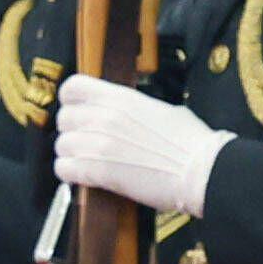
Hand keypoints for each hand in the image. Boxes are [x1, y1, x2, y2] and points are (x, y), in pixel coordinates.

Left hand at [51, 71, 218, 213]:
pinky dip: (69, 174)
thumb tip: (123, 113)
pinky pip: (63, 169)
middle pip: (63, 119)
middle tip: (86, 143)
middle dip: (72, 132)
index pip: (72, 87)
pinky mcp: (98, 171)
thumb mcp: (161, 110)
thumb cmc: (189, 143)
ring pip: (61, 145)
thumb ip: (132, 109)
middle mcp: (105, 117)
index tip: (76, 110)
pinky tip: (83, 176)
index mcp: (120, 98)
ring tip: (87, 162)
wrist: (201, 170)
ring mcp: (99, 144)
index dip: (70, 100)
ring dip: (71, 155)